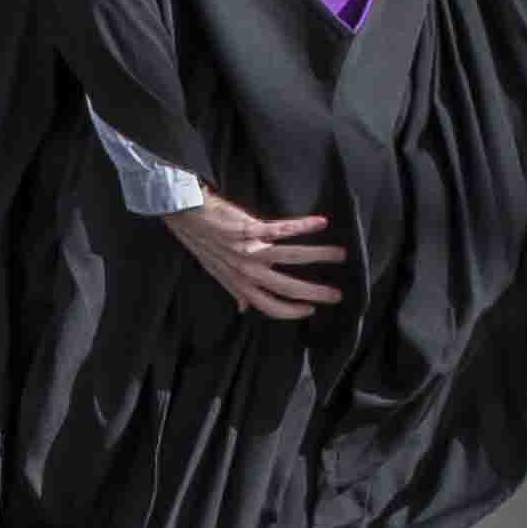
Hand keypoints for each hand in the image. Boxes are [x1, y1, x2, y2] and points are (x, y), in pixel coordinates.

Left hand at [160, 193, 343, 320]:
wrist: (185, 215)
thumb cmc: (203, 242)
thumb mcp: (217, 272)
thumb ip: (235, 290)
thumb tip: (245, 309)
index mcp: (238, 282)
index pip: (267, 305)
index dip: (290, 312)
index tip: (311, 310)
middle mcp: (244, 270)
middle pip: (285, 287)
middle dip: (314, 292)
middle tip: (337, 294)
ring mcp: (246, 250)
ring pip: (290, 257)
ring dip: (318, 255)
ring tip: (341, 254)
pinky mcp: (247, 229)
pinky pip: (281, 230)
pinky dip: (303, 226)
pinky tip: (321, 222)